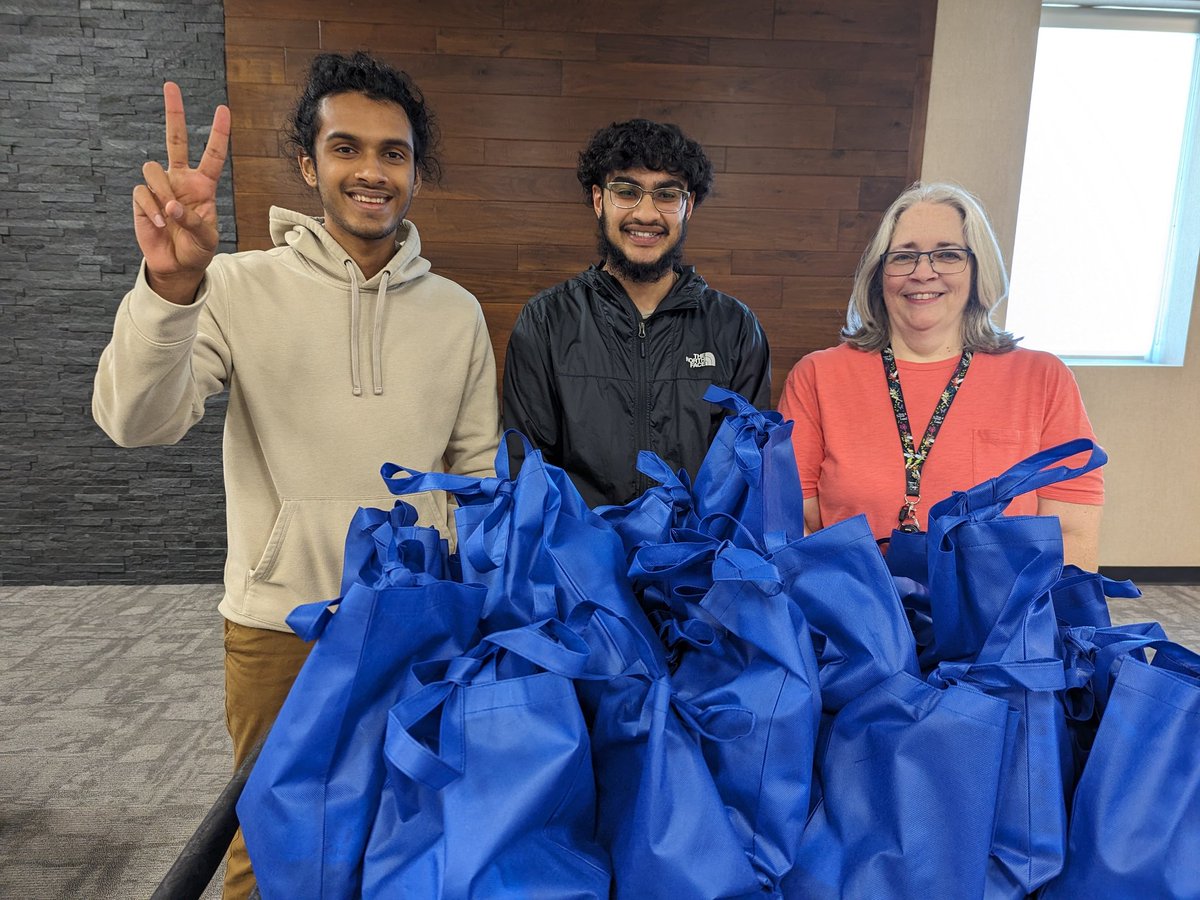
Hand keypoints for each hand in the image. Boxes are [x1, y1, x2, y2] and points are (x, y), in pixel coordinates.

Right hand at [132, 82, 230, 303]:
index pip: (212, 155)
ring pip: (153, 169)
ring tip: (169, 216)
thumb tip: (171, 205)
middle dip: (174, 113)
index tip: (223, 109)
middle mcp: (180, 179)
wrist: (177, 266)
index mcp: (203, 185)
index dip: (217, 133)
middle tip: (171, 86)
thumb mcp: (206, 238)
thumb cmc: (197, 249)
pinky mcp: (143, 200)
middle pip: (175, 140)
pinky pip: (143, 194)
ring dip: (162, 191)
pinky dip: (152, 210)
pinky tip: (160, 224)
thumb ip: (192, 220)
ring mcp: (160, 187)